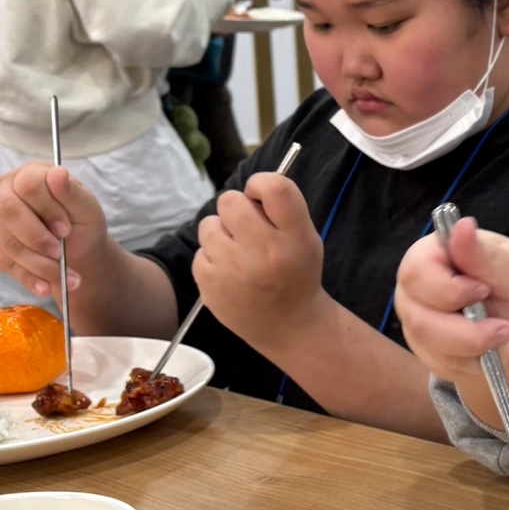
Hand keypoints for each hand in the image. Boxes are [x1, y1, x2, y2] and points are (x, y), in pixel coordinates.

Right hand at [0, 162, 108, 295]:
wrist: (79, 249)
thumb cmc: (82, 222)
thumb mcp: (87, 208)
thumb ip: (72, 193)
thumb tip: (58, 173)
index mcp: (31, 176)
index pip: (28, 185)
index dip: (46, 208)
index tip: (66, 229)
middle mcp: (7, 193)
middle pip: (7, 211)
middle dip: (36, 237)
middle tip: (59, 253)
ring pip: (8, 243)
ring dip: (39, 264)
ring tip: (69, 278)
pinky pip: (7, 264)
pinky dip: (30, 279)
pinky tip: (46, 288)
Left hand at [192, 172, 323, 346]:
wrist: (289, 326)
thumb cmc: (297, 274)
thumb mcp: (306, 239)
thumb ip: (282, 211)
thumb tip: (246, 191)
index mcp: (294, 237)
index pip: (275, 187)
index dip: (260, 183)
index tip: (260, 197)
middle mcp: (264, 250)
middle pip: (230, 200)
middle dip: (237, 209)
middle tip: (248, 229)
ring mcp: (232, 268)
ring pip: (209, 224)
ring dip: (222, 233)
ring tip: (239, 253)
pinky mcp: (209, 283)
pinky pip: (201, 251)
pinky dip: (213, 258)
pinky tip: (231, 273)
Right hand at [395, 215, 508, 380]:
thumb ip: (484, 254)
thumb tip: (462, 225)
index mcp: (430, 257)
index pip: (416, 273)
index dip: (450, 290)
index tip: (484, 289)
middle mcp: (416, 292)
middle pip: (421, 321)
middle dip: (470, 333)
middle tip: (508, 329)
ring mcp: (420, 325)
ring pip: (436, 351)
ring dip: (483, 350)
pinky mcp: (432, 354)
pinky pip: (450, 369)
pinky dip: (486, 365)